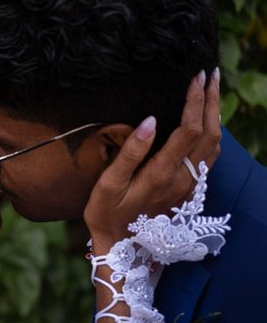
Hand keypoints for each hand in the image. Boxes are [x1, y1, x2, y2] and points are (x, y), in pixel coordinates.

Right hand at [84, 69, 220, 252]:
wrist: (121, 247)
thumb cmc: (107, 213)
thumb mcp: (108, 184)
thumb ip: (130, 152)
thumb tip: (150, 121)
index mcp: (161, 173)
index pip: (188, 129)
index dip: (194, 101)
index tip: (195, 77)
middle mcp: (182, 179)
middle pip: (209, 133)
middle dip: (212, 101)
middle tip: (211, 74)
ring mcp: (188, 186)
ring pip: (214, 146)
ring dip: (216, 116)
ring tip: (212, 92)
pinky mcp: (188, 191)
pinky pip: (210, 158)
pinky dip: (213, 134)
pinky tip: (206, 123)